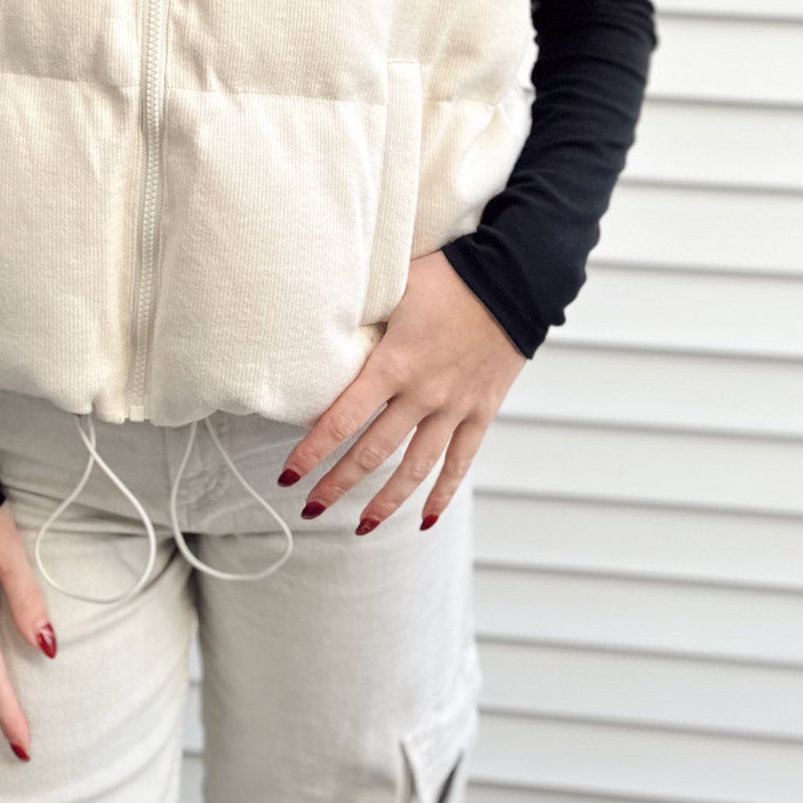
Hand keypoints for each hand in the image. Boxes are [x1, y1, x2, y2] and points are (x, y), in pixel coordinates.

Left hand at [276, 251, 527, 534]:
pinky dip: (443, 493)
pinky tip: (426, 520)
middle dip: (338, 483)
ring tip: (360, 526)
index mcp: (395, 362)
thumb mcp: (396, 288)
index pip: (343, 417)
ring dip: (386, 501)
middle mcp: (423, 393)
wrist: (513, 279)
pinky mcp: (481, 411)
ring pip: (415, 468)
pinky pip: (461, 462)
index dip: (313, 450)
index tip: (289, 475)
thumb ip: (364, 317)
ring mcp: (455, 407)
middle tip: (309, 507)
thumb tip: (326, 332)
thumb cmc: (448, 275)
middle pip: (373, 451)